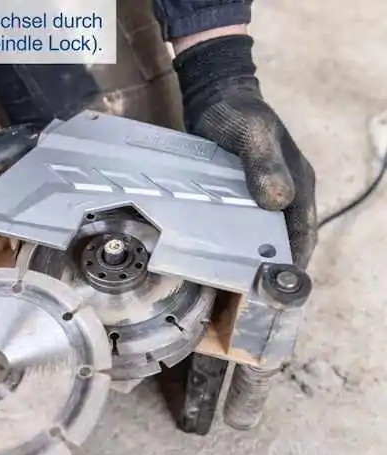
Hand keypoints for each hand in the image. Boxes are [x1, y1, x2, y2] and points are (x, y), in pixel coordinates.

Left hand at [173, 34, 316, 267]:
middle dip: (270, 269)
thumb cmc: (238, 114)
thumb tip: (277, 202)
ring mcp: (262, 198)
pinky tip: (214, 258)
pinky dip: (233, 245)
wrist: (215, 98)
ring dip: (249, 259)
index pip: (301, 234)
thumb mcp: (253, 135)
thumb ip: (264, 164)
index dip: (292, 264)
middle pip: (282, 242)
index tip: (276, 290)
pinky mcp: (241, 198)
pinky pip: (241, 228)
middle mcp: (284, 197)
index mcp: (297, 186)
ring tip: (228, 284)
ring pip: (261, 238)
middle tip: (246, 294)